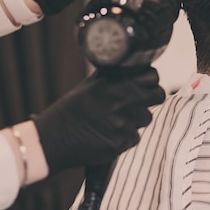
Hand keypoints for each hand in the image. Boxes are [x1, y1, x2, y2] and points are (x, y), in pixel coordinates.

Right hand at [32, 67, 164, 173]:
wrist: (52, 140)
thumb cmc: (69, 111)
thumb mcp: (89, 85)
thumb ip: (112, 77)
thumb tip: (131, 67)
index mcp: (116, 85)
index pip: (152, 77)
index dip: (150, 80)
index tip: (145, 84)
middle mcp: (123, 102)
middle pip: (158, 96)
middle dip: (150, 98)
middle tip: (137, 102)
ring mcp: (124, 123)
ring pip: (146, 118)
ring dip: (136, 120)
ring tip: (115, 120)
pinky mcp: (122, 142)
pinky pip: (134, 137)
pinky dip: (125, 137)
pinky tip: (109, 134)